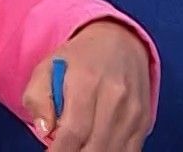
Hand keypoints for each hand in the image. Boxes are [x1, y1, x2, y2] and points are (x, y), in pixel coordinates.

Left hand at [23, 19, 151, 151]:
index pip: (74, 132)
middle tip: (62, 151)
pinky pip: (129, 151)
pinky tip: (96, 147)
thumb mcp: (46, 67)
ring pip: (113, 151)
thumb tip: (45, 130)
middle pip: (95, 147)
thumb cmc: (77, 58)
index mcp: (86, 82)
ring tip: (78, 148)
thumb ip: (38, 99)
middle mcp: (114, 97)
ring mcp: (133, 110)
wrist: (119, 41)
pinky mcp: (144, 120)